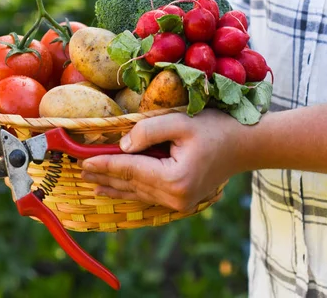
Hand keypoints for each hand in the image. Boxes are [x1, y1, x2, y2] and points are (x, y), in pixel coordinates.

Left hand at [80, 109, 251, 211]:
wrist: (247, 145)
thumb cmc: (217, 129)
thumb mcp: (182, 122)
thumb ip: (149, 130)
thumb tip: (123, 145)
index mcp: (174, 179)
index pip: (130, 169)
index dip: (104, 164)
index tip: (83, 162)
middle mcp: (175, 197)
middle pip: (131, 184)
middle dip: (105, 176)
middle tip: (79, 170)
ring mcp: (180, 203)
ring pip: (139, 193)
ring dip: (115, 186)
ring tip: (92, 183)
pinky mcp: (183, 201)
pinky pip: (150, 196)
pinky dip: (132, 190)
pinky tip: (118, 189)